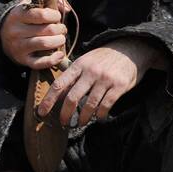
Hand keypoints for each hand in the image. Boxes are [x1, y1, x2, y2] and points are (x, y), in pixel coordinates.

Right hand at [0, 0, 72, 69]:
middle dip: (60, 29)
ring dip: (59, 41)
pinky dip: (53, 60)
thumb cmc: (24, 17)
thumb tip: (66, 8)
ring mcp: (18, 47)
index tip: (57, 16)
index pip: (41, 14)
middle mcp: (16, 31)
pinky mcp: (22, 60)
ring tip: (61, 38)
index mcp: (18, 14)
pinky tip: (60, 54)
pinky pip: (40, 63)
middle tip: (61, 28)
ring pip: (44, 44)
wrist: (2, 35)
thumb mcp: (31, 2)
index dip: (54, 15)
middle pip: (46, 30)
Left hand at [35, 38, 162, 125]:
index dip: (48, 100)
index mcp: (79, 65)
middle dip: (65, 113)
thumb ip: (74, 74)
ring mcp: (105, 79)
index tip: (41, 112)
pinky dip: (100, 115)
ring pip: (89, 105)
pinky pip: (106, 106)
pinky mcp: (118, 86)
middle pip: (72, 98)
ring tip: (81, 122)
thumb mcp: (87, 59)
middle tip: (63, 122)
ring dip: (83, 117)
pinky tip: (98, 117)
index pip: (59, 84)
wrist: (132, 49)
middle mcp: (90, 72)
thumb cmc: (105, 57)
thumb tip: (59, 92)